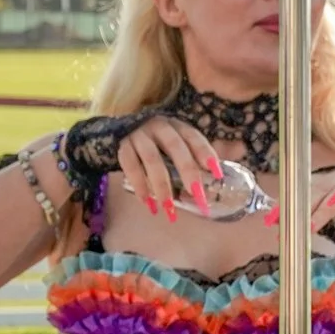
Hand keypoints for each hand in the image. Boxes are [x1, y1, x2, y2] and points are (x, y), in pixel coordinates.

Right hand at [60, 107, 223, 220]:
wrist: (112, 134)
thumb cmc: (152, 144)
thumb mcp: (174, 144)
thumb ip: (194, 156)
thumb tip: (222, 174)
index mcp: (176, 125)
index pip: (194, 137)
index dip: (206, 154)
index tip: (217, 174)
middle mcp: (158, 126)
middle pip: (176, 149)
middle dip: (188, 174)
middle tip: (198, 197)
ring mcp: (138, 135)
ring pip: (152, 161)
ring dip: (162, 187)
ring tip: (169, 209)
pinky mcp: (121, 147)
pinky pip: (130, 168)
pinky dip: (140, 187)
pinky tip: (148, 203)